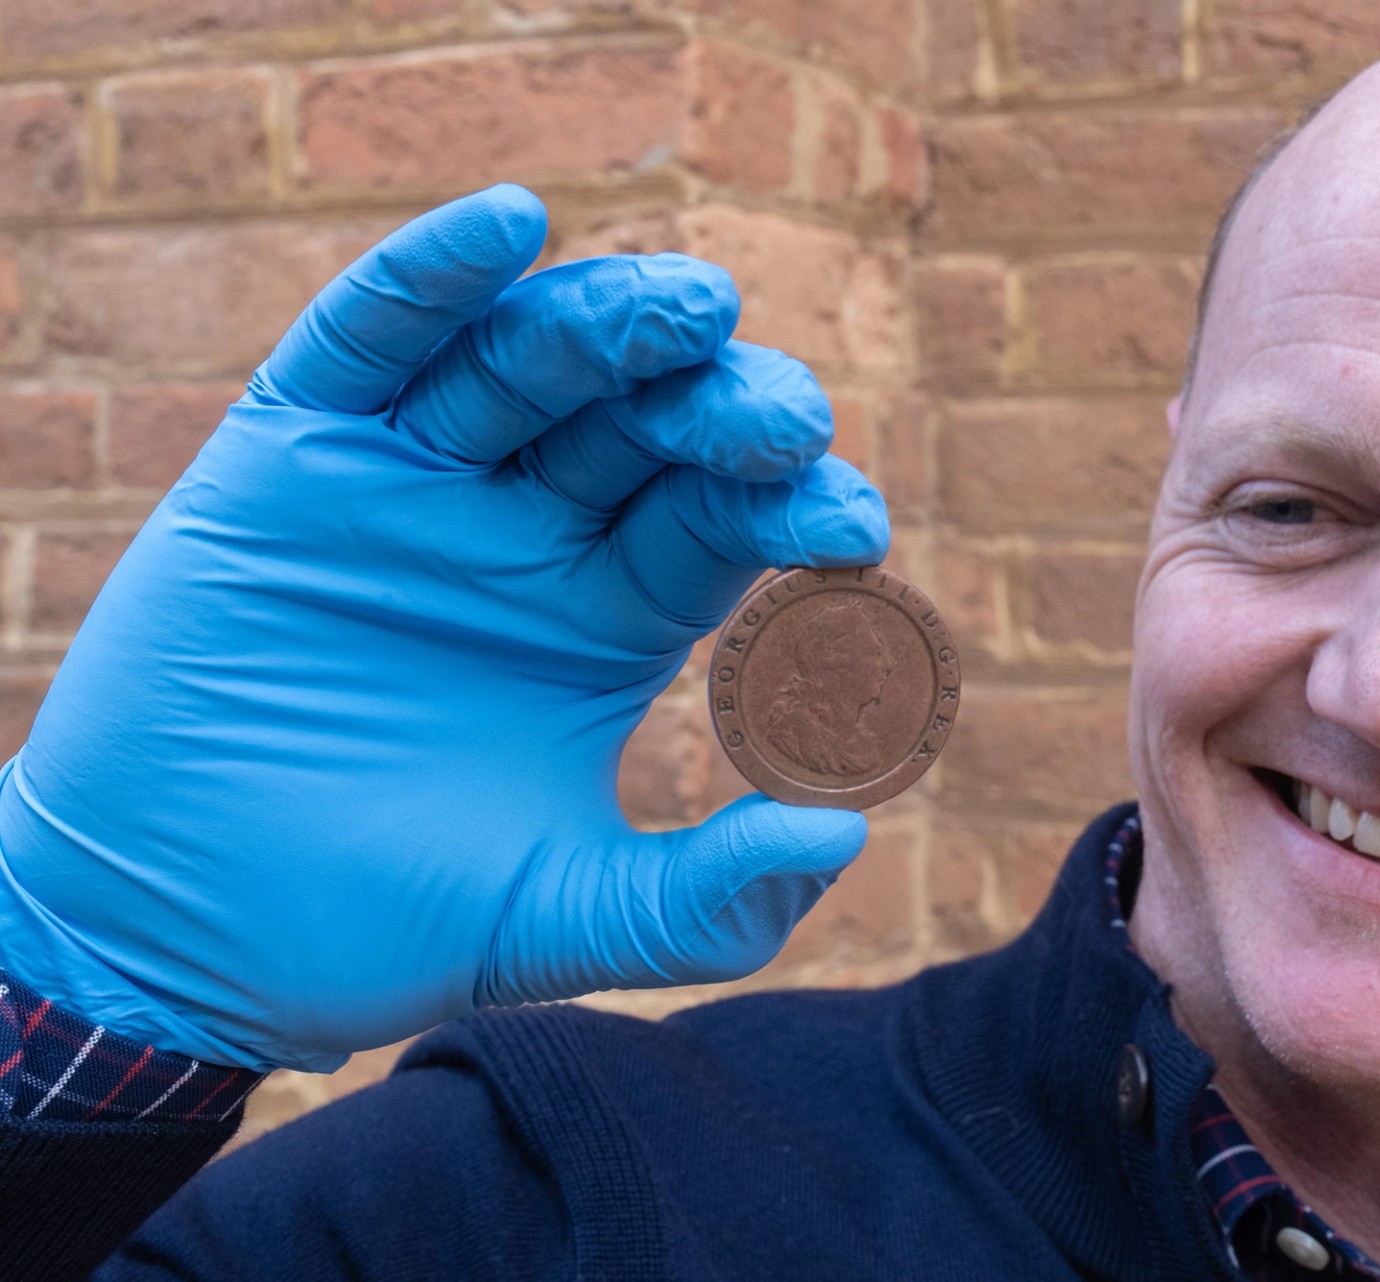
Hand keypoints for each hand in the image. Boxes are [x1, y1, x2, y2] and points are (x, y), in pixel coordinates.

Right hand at [0, 185, 888, 1071]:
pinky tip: (509, 222)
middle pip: (642, 428)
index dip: (789, 508)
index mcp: (608, 616)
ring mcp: (413, 485)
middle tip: (785, 414)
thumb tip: (845, 832)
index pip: (720, 525)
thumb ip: (702, 900)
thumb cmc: (373, 928)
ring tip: (690, 307)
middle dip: (716, 409)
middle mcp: (525, 532)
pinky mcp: (292, 455)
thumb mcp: (559, 922)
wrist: (176, 938)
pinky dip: (429, 277)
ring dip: (606, 323)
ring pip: (525, 365)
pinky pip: (366, 341)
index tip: (853, 525)